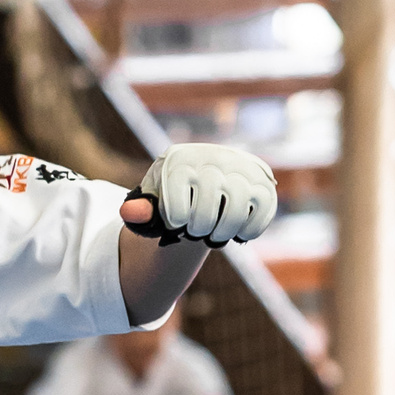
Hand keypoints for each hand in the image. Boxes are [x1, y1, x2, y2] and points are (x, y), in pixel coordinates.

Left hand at [123, 144, 276, 248]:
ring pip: (237, 209)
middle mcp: (212, 158)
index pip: (177, 196)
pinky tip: (238, 233)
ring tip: (214, 236)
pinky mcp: (264, 181)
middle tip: (195, 233)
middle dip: (199, 229)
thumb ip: (140, 210)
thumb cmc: (171, 196)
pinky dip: (250, 229)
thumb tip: (129, 212)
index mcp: (179, 160)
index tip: (174, 223)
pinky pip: (264, 208)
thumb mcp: (152, 202)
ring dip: (223, 232)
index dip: (175, 219)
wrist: (204, 181)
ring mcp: (242, 168)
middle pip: (207, 208)